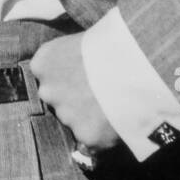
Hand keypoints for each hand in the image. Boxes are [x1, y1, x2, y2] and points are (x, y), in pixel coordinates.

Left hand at [30, 34, 119, 152]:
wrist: (136, 65)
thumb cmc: (114, 42)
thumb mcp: (84, 40)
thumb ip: (74, 56)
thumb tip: (82, 63)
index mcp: (43, 63)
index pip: (47, 74)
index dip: (68, 76)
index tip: (85, 75)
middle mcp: (47, 91)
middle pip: (59, 99)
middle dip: (76, 99)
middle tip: (101, 93)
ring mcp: (65, 115)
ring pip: (76, 121)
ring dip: (91, 117)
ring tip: (117, 105)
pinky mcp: (86, 136)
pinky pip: (95, 139)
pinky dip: (106, 134)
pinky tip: (122, 120)